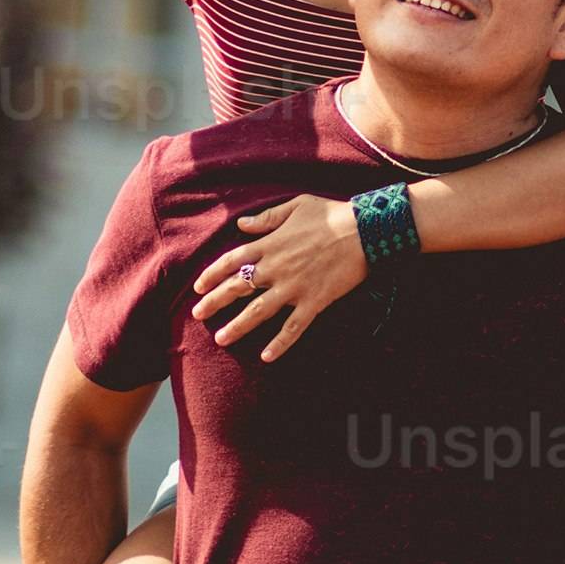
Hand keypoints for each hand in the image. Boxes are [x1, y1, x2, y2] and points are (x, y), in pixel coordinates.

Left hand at [200, 193, 368, 358]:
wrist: (365, 230)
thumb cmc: (332, 214)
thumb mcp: (296, 206)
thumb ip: (266, 218)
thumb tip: (241, 225)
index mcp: (270, 244)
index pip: (232, 261)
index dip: (212, 274)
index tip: (198, 287)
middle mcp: (277, 268)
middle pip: (238, 288)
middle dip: (215, 302)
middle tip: (198, 314)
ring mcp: (294, 287)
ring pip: (258, 311)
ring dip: (238, 326)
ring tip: (221, 339)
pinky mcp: (314, 302)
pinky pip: (293, 327)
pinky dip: (280, 343)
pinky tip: (266, 357)